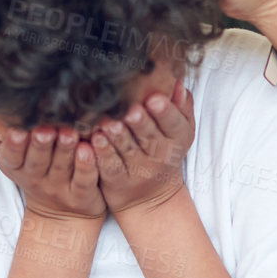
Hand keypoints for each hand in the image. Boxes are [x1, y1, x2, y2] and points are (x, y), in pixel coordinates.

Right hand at [0, 116, 105, 221]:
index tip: (17, 130)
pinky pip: (83, 180)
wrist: (62, 216)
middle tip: (44, 129)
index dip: (14, 145)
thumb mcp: (14, 160)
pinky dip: (87, 165)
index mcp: (17, 168)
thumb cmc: (37, 175)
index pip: (11, 157)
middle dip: (40, 145)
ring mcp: (59, 189)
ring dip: (65, 149)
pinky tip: (89, 149)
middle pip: (37, 161)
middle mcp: (37, 179)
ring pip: (61, 167)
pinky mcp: (82, 195)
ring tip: (69, 133)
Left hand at [88, 81, 194, 216]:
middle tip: (131, 109)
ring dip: (118, 136)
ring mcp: (138, 170)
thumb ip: (181, 107)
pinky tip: (95, 139)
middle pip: (150, 137)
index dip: (165, 112)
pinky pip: (110, 166)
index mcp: (177, 139)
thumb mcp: (181, 132)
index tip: (154, 98)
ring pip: (128, 150)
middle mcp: (160, 156)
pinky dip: (103, 153)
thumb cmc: (164, 152)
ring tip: (109, 122)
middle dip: (141, 123)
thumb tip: (177, 80)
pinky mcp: (117, 181)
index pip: (174, 125)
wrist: (152, 197)